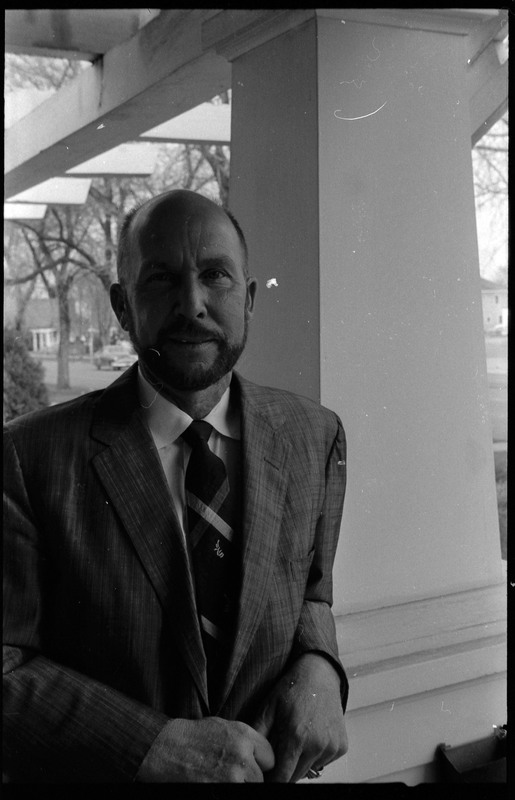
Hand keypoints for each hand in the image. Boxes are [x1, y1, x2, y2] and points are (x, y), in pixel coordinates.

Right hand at [135, 716, 274, 781]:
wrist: (167, 749)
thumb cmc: (194, 736)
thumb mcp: (224, 727)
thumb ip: (246, 740)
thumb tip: (261, 755)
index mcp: (244, 736)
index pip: (269, 757)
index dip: (260, 763)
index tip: (252, 764)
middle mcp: (241, 755)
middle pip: (260, 777)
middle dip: (249, 777)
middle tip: (232, 773)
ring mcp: (231, 776)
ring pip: (249, 788)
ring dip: (239, 786)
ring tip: (223, 778)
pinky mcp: (220, 791)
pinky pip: (234, 795)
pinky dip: (226, 791)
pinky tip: (217, 785)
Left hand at [252, 653, 347, 781]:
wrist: (319, 675)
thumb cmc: (292, 689)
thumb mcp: (269, 707)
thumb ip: (258, 734)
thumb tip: (250, 757)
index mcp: (296, 736)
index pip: (282, 777)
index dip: (272, 780)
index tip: (266, 775)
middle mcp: (317, 744)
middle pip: (296, 776)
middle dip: (285, 769)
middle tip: (280, 750)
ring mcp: (331, 747)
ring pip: (310, 770)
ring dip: (301, 762)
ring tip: (297, 739)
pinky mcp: (341, 747)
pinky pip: (323, 763)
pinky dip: (315, 756)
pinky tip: (312, 736)